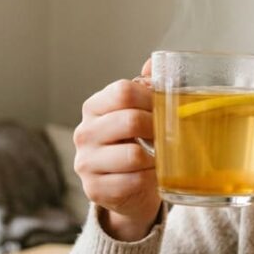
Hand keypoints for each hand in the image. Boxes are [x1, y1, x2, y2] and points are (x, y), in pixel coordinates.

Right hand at [74, 59, 161, 240]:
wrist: (125, 189)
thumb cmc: (134, 144)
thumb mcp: (137, 113)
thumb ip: (145, 87)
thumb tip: (152, 63)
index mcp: (93, 107)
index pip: (124, 91)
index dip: (152, 99)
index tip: (166, 109)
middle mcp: (84, 133)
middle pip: (131, 121)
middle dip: (158, 129)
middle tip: (169, 136)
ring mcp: (86, 163)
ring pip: (134, 155)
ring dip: (156, 158)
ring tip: (160, 158)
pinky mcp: (95, 190)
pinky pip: (135, 181)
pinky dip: (151, 180)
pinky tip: (152, 176)